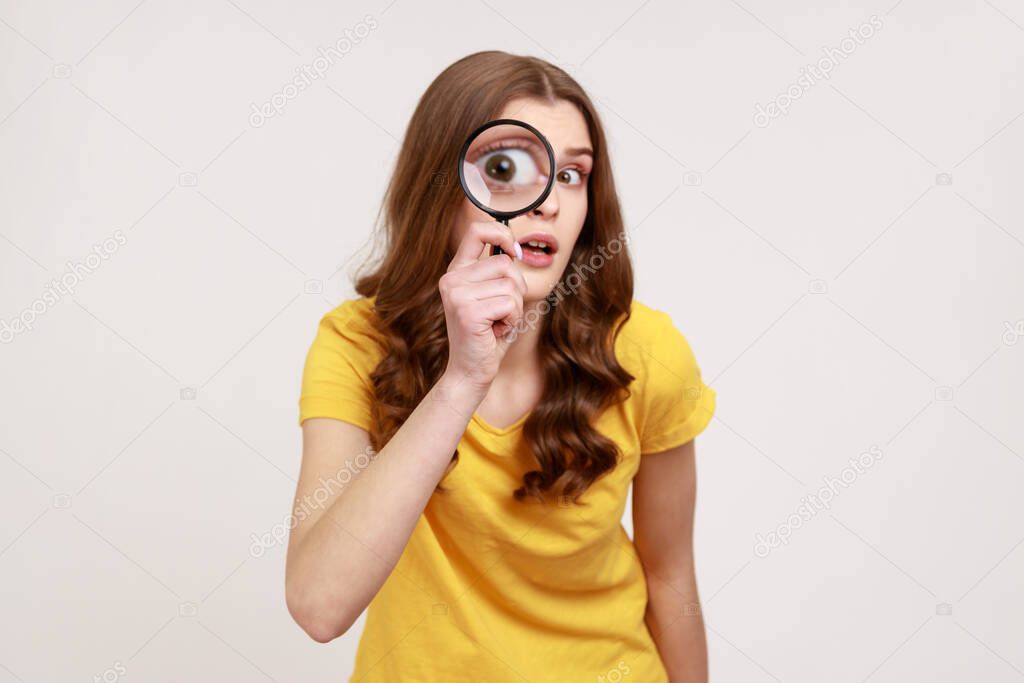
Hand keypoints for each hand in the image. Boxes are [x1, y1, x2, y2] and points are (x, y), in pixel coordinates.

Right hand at [438, 221, 526, 390]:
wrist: (471, 371)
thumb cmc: (488, 336)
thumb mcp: (493, 297)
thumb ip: (499, 273)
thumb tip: (516, 250)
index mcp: (456, 272)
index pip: (477, 231)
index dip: (502, 233)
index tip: (514, 252)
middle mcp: (452, 279)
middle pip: (505, 264)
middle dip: (516, 289)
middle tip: (502, 312)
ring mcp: (457, 294)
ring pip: (510, 285)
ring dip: (515, 308)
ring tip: (498, 323)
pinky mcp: (467, 311)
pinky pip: (510, 303)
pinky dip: (512, 320)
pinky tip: (497, 331)